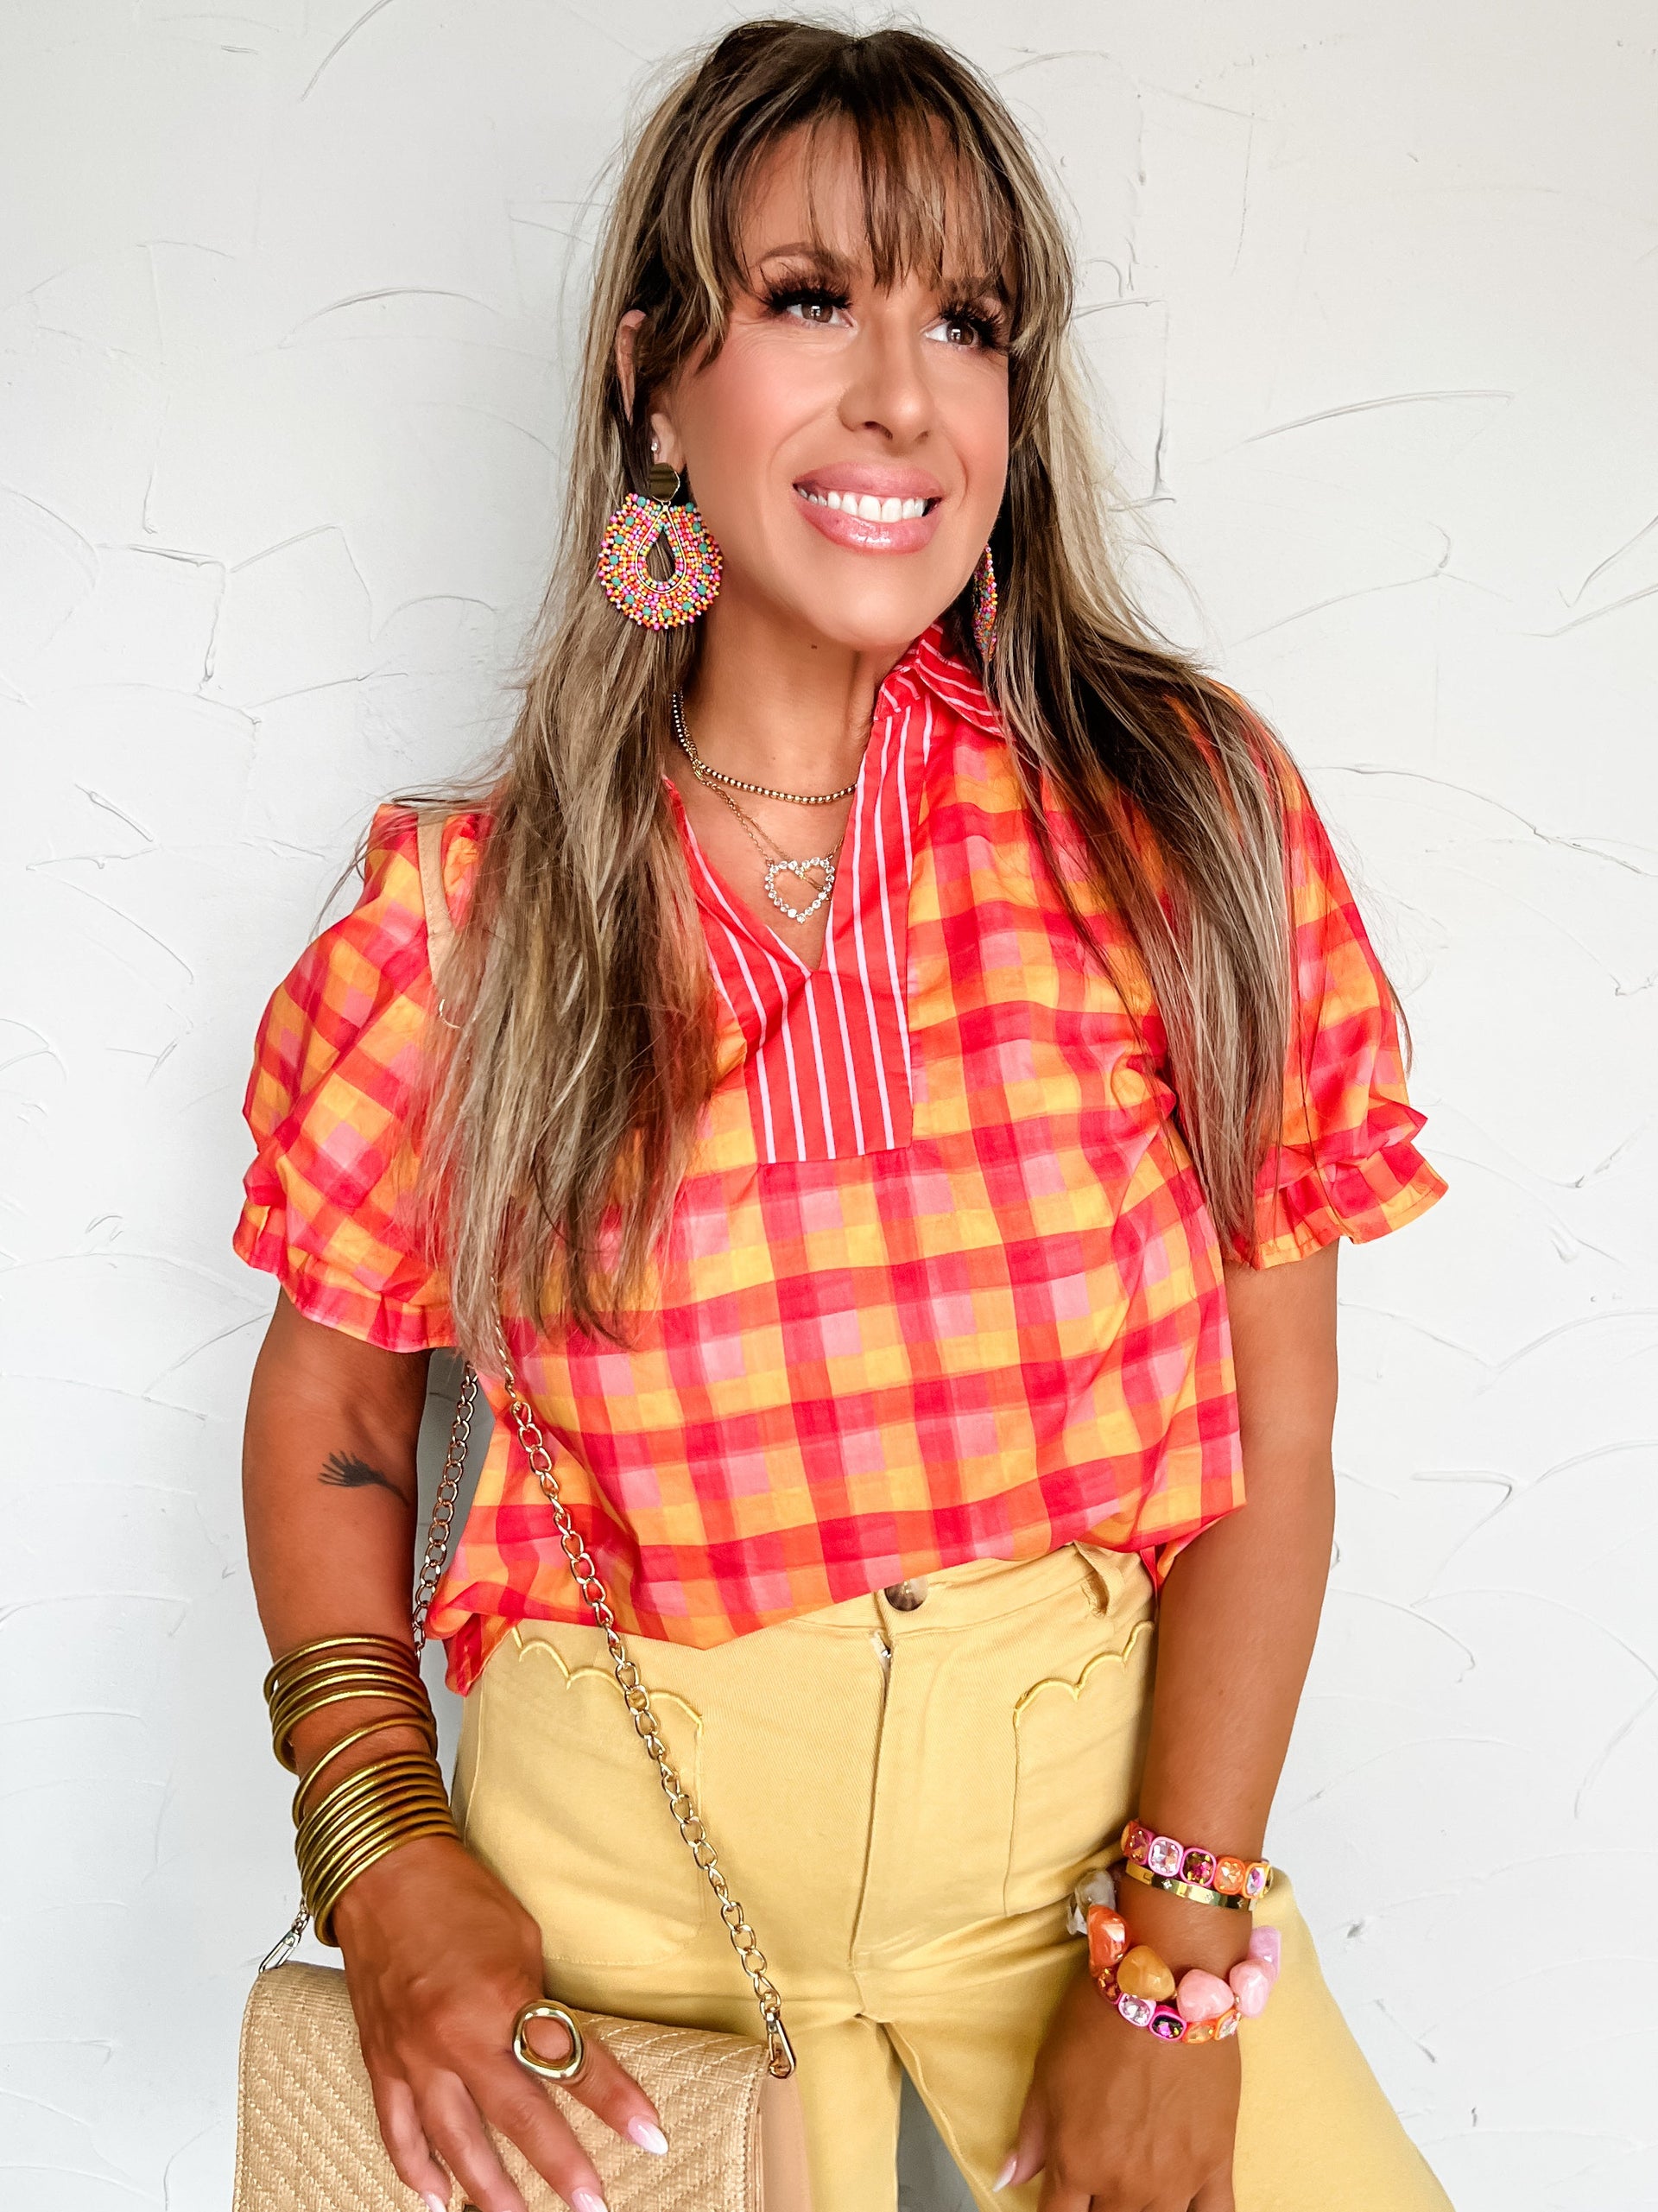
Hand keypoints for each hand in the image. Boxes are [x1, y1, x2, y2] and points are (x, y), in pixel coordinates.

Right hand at [334, 1831, 666, 2211]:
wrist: (383, 1869)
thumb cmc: (458, 1894)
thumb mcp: (522, 1940)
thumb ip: (537, 2003)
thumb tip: (562, 2051)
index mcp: (499, 1997)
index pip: (568, 2061)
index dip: (615, 2101)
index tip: (650, 2135)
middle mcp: (455, 2036)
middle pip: (518, 2119)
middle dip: (560, 2168)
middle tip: (594, 2206)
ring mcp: (413, 2055)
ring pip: (456, 2144)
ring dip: (490, 2191)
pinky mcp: (381, 2060)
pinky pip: (398, 2131)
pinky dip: (416, 2171)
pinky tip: (437, 2201)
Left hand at [1002, 1965, 1238, 2211]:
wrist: (1168, 1986)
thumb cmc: (1101, 2020)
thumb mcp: (1048, 2071)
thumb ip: (1031, 2135)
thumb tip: (1009, 2179)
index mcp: (1077, 2162)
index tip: (1063, 2203)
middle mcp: (1125, 2184)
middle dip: (1098, 2209)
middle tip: (1100, 2181)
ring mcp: (1175, 2181)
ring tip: (1136, 2192)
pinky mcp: (1216, 2164)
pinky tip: (1184, 2207)